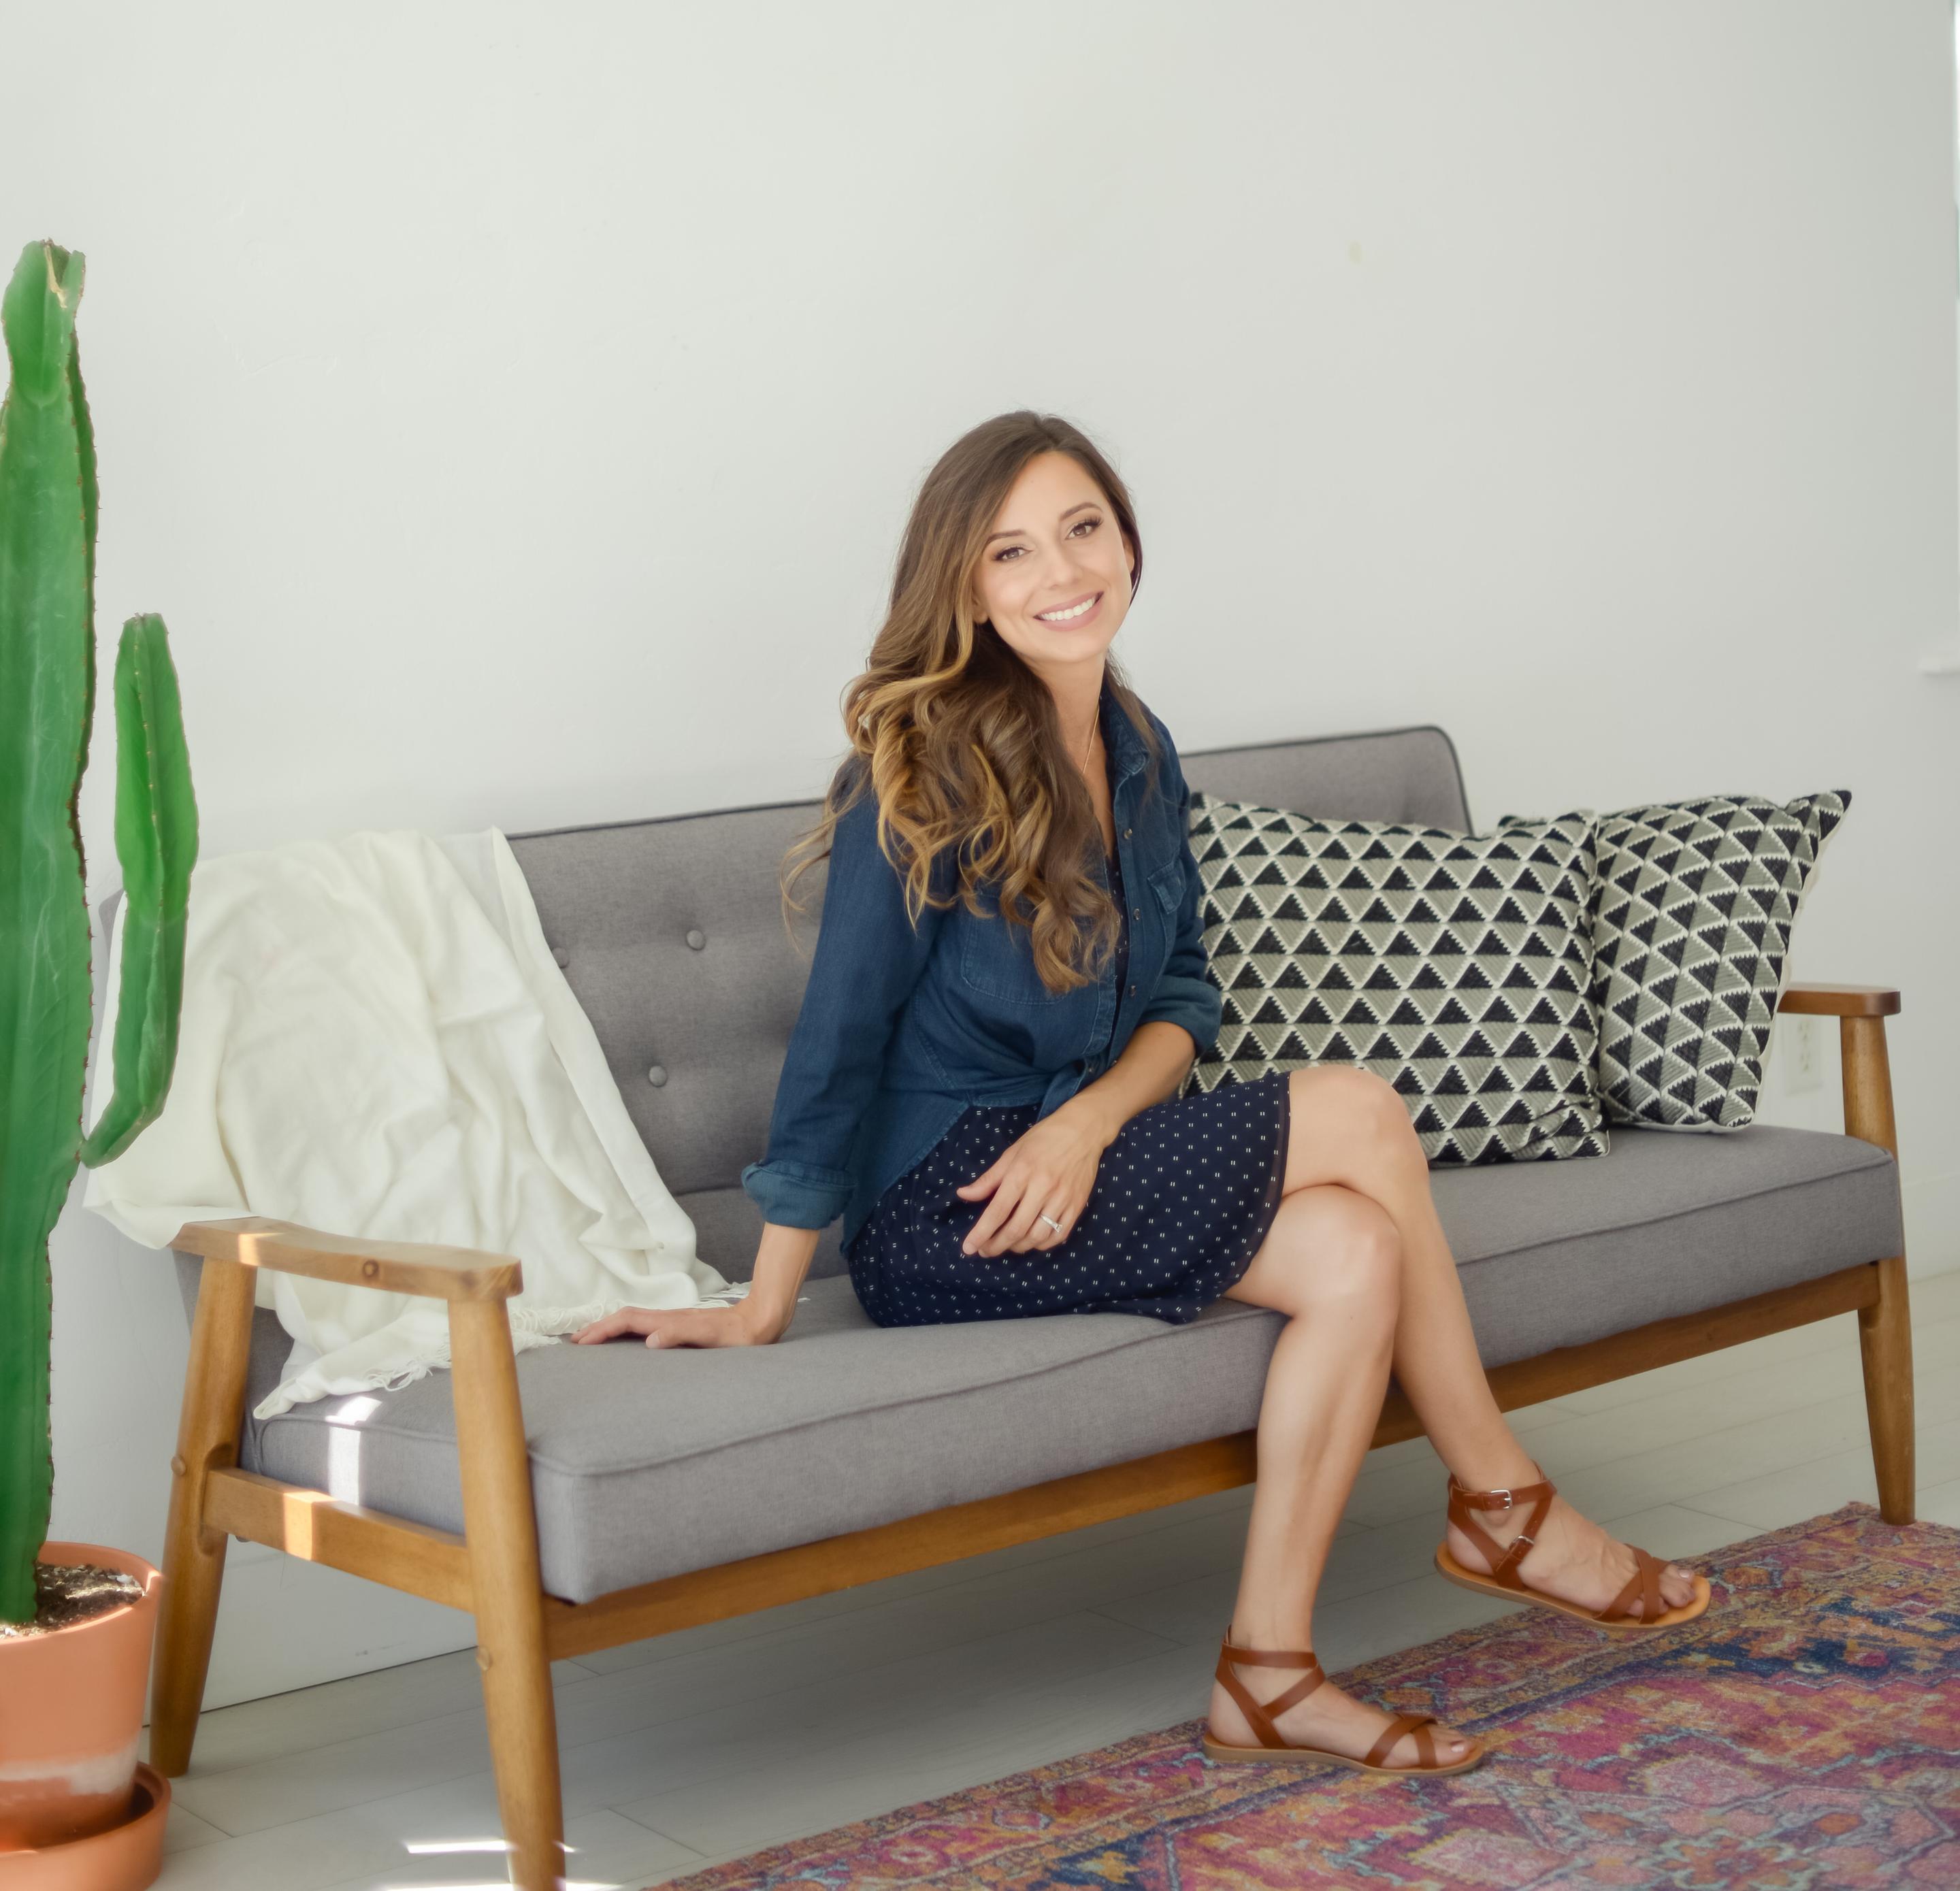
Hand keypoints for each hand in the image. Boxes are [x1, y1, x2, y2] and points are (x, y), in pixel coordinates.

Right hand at [570, 1296, 784, 1348]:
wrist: (760, 1322)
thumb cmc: (738, 1335)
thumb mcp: (711, 1337)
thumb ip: (680, 1335)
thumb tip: (649, 1340)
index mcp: (670, 1321)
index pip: (627, 1320)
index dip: (603, 1329)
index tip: (581, 1340)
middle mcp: (668, 1319)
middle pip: (625, 1317)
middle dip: (599, 1327)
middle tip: (576, 1341)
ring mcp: (674, 1322)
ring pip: (634, 1321)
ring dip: (611, 1328)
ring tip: (592, 1339)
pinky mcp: (682, 1328)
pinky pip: (645, 1327)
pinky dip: (627, 1331)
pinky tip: (628, 1340)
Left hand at [955, 1104, 1109, 1258]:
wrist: (1083, 1130)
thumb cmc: (1043, 1139)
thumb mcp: (1011, 1153)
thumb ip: (988, 1179)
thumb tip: (963, 1195)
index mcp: (1022, 1173)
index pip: (997, 1211)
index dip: (981, 1233)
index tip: (969, 1248)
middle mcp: (1042, 1188)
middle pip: (1016, 1229)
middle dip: (996, 1245)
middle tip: (985, 1251)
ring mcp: (1062, 1199)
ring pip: (1037, 1237)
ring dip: (1017, 1247)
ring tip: (1006, 1245)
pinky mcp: (1077, 1206)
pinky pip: (1058, 1235)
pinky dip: (1041, 1244)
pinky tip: (1031, 1241)